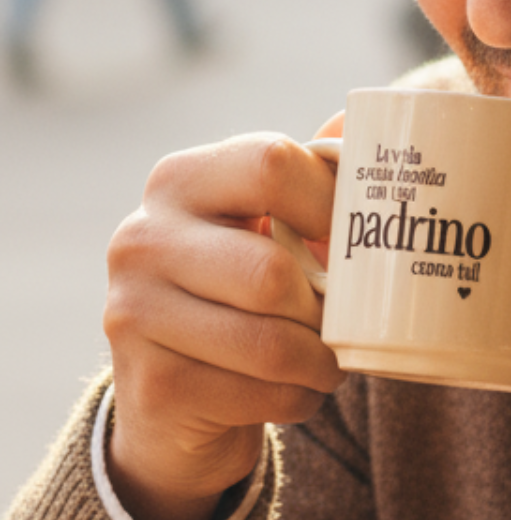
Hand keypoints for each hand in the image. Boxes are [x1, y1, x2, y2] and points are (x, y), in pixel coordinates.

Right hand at [103, 126, 346, 519]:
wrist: (173, 393)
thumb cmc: (243, 289)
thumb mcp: (269, 225)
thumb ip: (315, 176)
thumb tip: (367, 121)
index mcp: (180, 180)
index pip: (272, 164)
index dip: (331, 203)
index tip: (359, 238)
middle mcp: (143, 238)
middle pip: (272, 272)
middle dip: (327, 308)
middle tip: (345, 319)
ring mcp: (133, 313)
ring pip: (270, 344)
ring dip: (321, 361)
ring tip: (329, 359)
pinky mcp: (149, 385)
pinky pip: (259, 394)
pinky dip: (299, 398)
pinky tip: (295, 388)